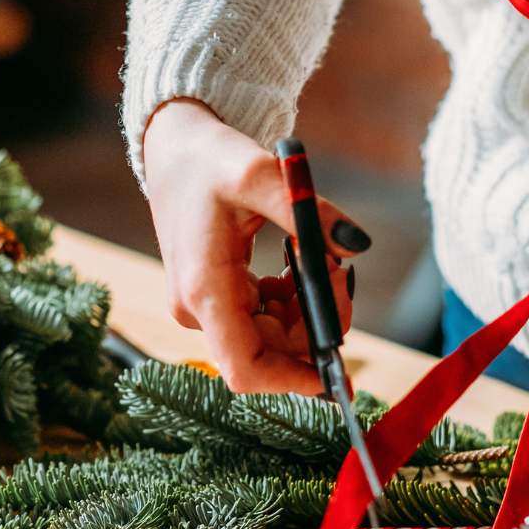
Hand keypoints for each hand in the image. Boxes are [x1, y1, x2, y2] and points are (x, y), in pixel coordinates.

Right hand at [141, 98, 369, 393]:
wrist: (172, 147)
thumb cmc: (207, 159)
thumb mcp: (259, 175)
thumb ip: (309, 213)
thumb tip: (356, 246)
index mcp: (204, 289)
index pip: (246, 368)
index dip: (293, 381)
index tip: (337, 370)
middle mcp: (199, 308)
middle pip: (270, 351)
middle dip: (316, 322)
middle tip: (341, 271)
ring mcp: (204, 305)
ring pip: (271, 334)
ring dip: (307, 306)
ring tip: (321, 256)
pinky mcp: (213, 295)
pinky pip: (263, 317)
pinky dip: (291, 298)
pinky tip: (298, 261)